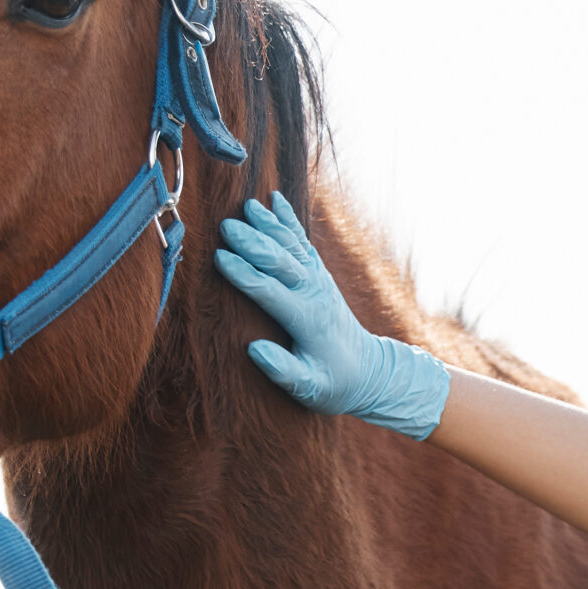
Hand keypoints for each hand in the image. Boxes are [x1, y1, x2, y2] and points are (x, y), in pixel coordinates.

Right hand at [213, 193, 450, 438]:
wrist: (368, 371)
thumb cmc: (334, 384)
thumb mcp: (310, 388)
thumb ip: (284, 371)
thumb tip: (254, 350)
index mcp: (307, 319)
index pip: (270, 291)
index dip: (244, 275)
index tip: (219, 258)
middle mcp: (315, 293)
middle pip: (281, 261)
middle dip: (254, 242)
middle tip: (226, 226)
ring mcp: (319, 280)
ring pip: (292, 246)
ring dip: (270, 225)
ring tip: (247, 205)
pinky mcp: (319, 275)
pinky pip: (302, 242)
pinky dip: (288, 220)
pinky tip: (275, 200)